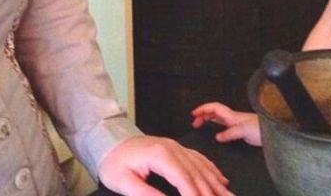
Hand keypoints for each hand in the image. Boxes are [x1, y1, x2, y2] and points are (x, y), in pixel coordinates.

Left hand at [98, 134, 232, 195]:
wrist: (108, 140)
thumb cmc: (114, 161)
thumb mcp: (123, 182)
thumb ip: (146, 194)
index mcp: (160, 155)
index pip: (185, 180)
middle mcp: (173, 148)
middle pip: (198, 174)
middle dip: (212, 193)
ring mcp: (176, 147)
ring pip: (202, 166)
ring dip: (217, 184)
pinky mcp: (176, 149)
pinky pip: (199, 159)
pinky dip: (212, 171)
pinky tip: (221, 180)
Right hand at [191, 102, 261, 146]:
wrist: (275, 132)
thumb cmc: (261, 129)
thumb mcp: (244, 130)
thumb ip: (230, 133)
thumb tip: (217, 136)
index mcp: (231, 115)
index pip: (213, 108)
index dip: (203, 109)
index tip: (194, 114)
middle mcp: (232, 117)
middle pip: (214, 112)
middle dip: (202, 114)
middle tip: (194, 122)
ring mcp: (235, 123)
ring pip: (218, 118)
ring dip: (208, 119)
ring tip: (200, 125)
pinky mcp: (239, 129)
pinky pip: (223, 125)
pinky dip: (216, 126)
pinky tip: (216, 133)